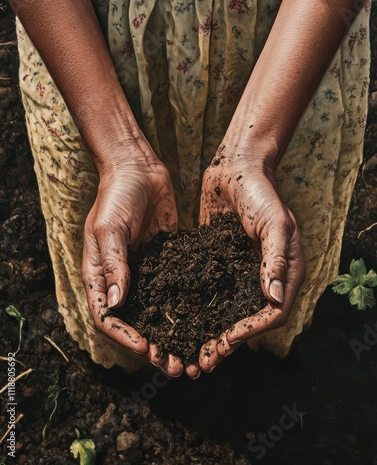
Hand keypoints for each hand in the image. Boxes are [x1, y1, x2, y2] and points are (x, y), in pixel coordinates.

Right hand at [81, 145, 191, 376]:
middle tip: (176, 365)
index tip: (147, 349)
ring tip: (192, 357)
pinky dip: (186, 310)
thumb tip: (117, 303)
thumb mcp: (109, 227)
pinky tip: (205, 323)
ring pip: (158, 312)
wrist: (138, 168)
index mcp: (100, 274)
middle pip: (135, 322)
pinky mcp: (167, 261)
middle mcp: (122, 278)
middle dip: (154, 347)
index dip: (125, 336)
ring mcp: (146, 272)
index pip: (108, 316)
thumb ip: (113, 264)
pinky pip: (175, 290)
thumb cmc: (116, 194)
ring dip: (172, 335)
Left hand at [198, 146, 304, 371]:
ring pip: (226, 311)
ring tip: (187, 352)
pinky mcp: (218, 262)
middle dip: (227, 343)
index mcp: (285, 271)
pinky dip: (196, 309)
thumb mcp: (274, 223)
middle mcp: (263, 276)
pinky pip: (208, 291)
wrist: (235, 167)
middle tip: (202, 362)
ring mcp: (239, 271)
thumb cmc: (260, 191)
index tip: (225, 341)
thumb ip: (275, 259)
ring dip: (209, 333)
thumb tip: (274, 300)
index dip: (251, 331)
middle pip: (248, 320)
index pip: (272, 313)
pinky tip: (177, 321)